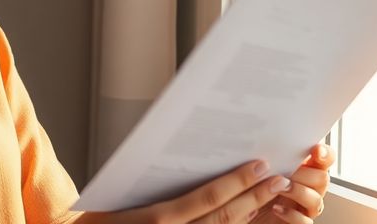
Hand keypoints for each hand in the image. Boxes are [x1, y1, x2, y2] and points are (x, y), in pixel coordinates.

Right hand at [80, 144, 334, 223]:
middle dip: (255, 198)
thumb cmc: (97, 221)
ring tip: (271, 195)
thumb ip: (159, 187)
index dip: (238, 183)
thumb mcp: (122, 196)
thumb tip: (191, 158)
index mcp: (155, 220)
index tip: (259, 166)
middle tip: (279, 179)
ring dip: (251, 214)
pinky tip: (248, 218)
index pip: (207, 200)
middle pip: (224, 219)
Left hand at [252, 143, 333, 223]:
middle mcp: (308, 188)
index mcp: (303, 170)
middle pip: (323, 179)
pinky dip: (291, 214)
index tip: (316, 150)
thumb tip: (270, 142)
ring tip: (278, 187)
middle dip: (305, 174)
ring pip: (316, 200)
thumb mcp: (260, 167)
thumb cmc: (252, 187)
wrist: (243, 211)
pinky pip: (304, 222)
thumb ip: (272, 157)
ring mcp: (304, 207)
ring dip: (298, 192)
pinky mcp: (297, 223)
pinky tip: (276, 208)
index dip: (326, 154)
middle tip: (286, 172)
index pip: (325, 159)